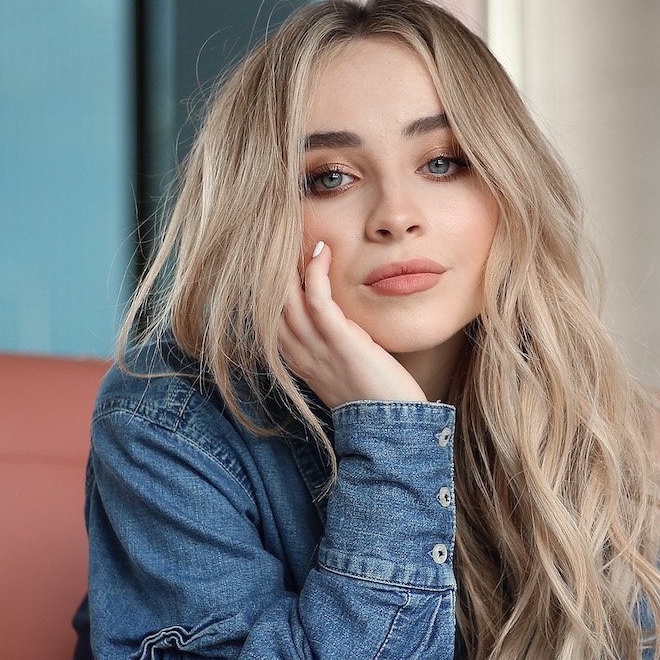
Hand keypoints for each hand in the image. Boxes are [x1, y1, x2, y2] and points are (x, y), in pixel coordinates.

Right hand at [279, 241, 425, 406]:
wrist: (391, 426)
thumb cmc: (374, 394)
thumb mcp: (343, 365)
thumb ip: (334, 342)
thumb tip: (341, 317)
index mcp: (297, 359)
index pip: (270, 314)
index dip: (268, 283)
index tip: (276, 254)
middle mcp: (299, 353)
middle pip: (269, 302)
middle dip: (271, 267)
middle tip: (279, 234)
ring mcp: (316, 348)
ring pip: (286, 298)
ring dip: (291, 262)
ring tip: (297, 234)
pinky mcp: (339, 341)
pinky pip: (317, 300)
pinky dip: (317, 272)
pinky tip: (323, 251)